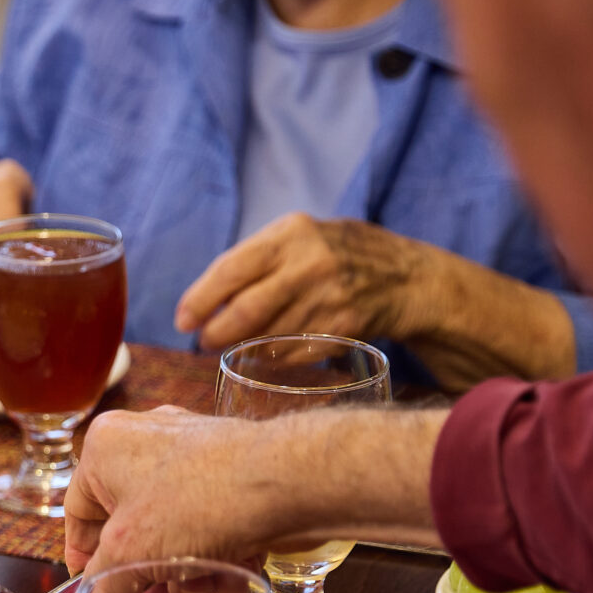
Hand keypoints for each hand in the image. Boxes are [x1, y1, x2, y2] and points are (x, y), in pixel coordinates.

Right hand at [64, 408, 290, 576]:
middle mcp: (145, 443)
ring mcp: (192, 455)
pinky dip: (218, 552)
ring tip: (207, 583)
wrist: (289, 482)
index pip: (77, 514)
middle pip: (130, 530)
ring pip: (172, 534)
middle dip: (148, 576)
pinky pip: (208, 524)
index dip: (85, 561)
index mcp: (105, 448)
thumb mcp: (131, 557)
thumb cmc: (200, 500)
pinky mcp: (231, 472)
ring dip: (187, 571)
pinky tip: (235, 569)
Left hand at [175, 214, 428, 350]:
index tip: (182, 321)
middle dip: (215, 333)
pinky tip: (267, 353)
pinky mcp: (345, 328)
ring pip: (266, 336)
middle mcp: (310, 264)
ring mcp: (330, 297)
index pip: (230, 269)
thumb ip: (258, 259)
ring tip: (234, 346)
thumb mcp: (301, 237)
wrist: (409, 277)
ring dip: (242, 348)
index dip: (199, 300)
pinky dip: (272, 357)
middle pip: (245, 310)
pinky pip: (292, 352)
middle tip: (204, 342)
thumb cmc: (339, 254)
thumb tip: (206, 297)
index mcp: (291, 234)